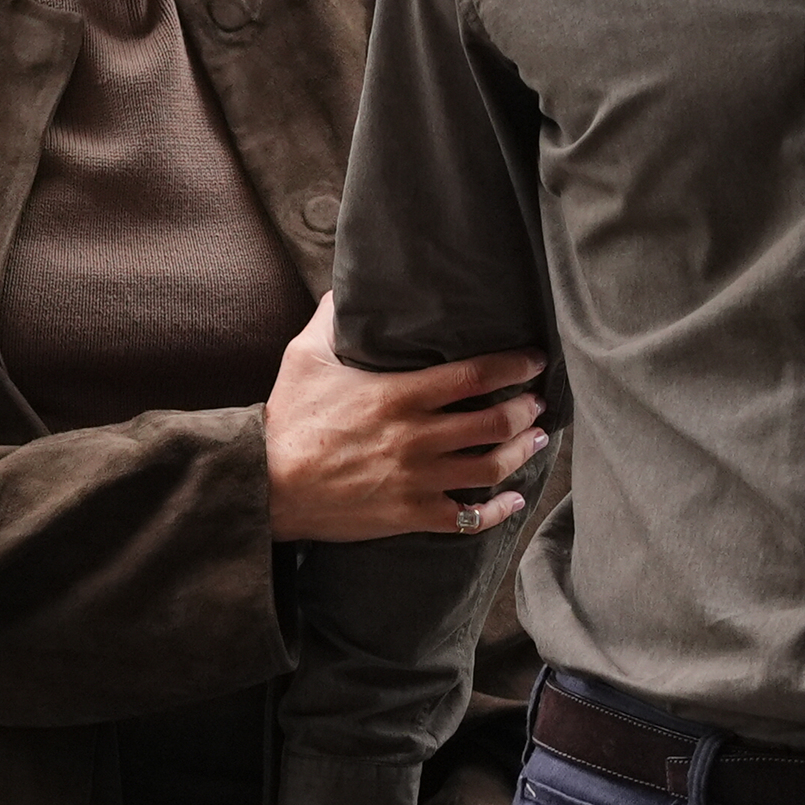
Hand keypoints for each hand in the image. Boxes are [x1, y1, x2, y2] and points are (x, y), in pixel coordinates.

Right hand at [266, 295, 548, 541]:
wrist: (266, 487)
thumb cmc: (288, 421)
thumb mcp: (304, 359)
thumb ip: (331, 319)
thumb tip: (348, 286)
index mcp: (399, 395)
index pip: (475, 375)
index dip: (515, 366)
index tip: (535, 360)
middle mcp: (417, 437)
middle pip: (496, 422)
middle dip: (527, 410)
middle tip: (539, 401)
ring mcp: (417, 479)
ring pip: (491, 467)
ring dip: (522, 452)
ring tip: (536, 438)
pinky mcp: (410, 514)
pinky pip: (468, 518)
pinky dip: (497, 509)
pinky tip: (512, 498)